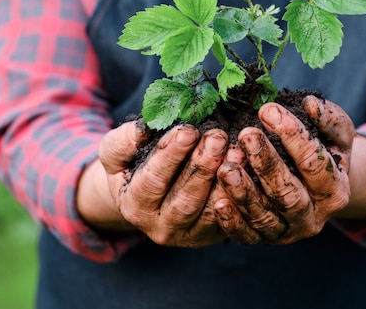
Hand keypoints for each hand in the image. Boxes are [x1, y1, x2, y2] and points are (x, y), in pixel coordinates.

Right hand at [80, 121, 230, 246]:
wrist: (149, 198)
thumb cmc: (134, 168)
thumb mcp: (117, 153)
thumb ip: (123, 141)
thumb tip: (142, 130)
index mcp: (134, 206)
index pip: (153, 181)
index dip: (170, 155)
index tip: (188, 131)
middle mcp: (160, 227)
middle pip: (185, 198)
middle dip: (202, 166)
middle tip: (217, 136)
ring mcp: (189, 235)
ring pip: (210, 211)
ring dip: (225, 181)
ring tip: (236, 151)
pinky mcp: (213, 235)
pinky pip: (230, 219)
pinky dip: (239, 195)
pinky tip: (248, 170)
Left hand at [213, 95, 352, 243]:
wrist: (319, 186)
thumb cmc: (324, 151)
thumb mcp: (336, 133)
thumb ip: (328, 118)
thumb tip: (310, 104)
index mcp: (335, 190)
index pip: (314, 163)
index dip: (292, 135)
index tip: (268, 110)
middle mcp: (314, 217)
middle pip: (288, 193)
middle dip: (266, 163)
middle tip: (246, 136)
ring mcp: (288, 231)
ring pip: (265, 216)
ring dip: (244, 192)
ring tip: (226, 167)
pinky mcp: (265, 239)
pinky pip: (247, 236)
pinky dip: (232, 222)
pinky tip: (219, 202)